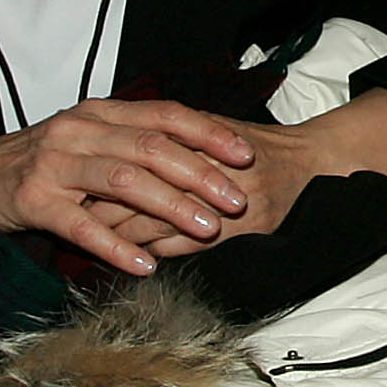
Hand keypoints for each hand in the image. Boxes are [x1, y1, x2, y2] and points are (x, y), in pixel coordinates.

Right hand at [0, 99, 253, 275]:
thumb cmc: (42, 161)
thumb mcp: (89, 136)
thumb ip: (135, 140)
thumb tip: (201, 152)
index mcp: (101, 112)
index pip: (165, 115)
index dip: (209, 133)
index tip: (246, 154)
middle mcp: (80, 131)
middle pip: (153, 147)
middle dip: (201, 174)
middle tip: (236, 200)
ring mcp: (55, 164)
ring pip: (124, 181)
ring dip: (171, 206)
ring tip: (205, 229)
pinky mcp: (33, 200)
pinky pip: (82, 225)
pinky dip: (116, 246)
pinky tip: (144, 264)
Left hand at [72, 90, 386, 257]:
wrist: (317, 163)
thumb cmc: (264, 145)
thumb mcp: (218, 128)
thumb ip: (176, 133)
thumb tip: (126, 135)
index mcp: (200, 142)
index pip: (141, 162)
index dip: (105, 176)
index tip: (75, 185)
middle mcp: (212, 171)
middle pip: (142, 195)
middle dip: (103, 209)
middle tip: (68, 217)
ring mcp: (228, 203)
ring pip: (160, 224)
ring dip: (123, 237)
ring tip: (90, 242)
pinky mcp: (240, 230)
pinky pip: (186, 247)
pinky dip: (155, 252)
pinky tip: (133, 259)